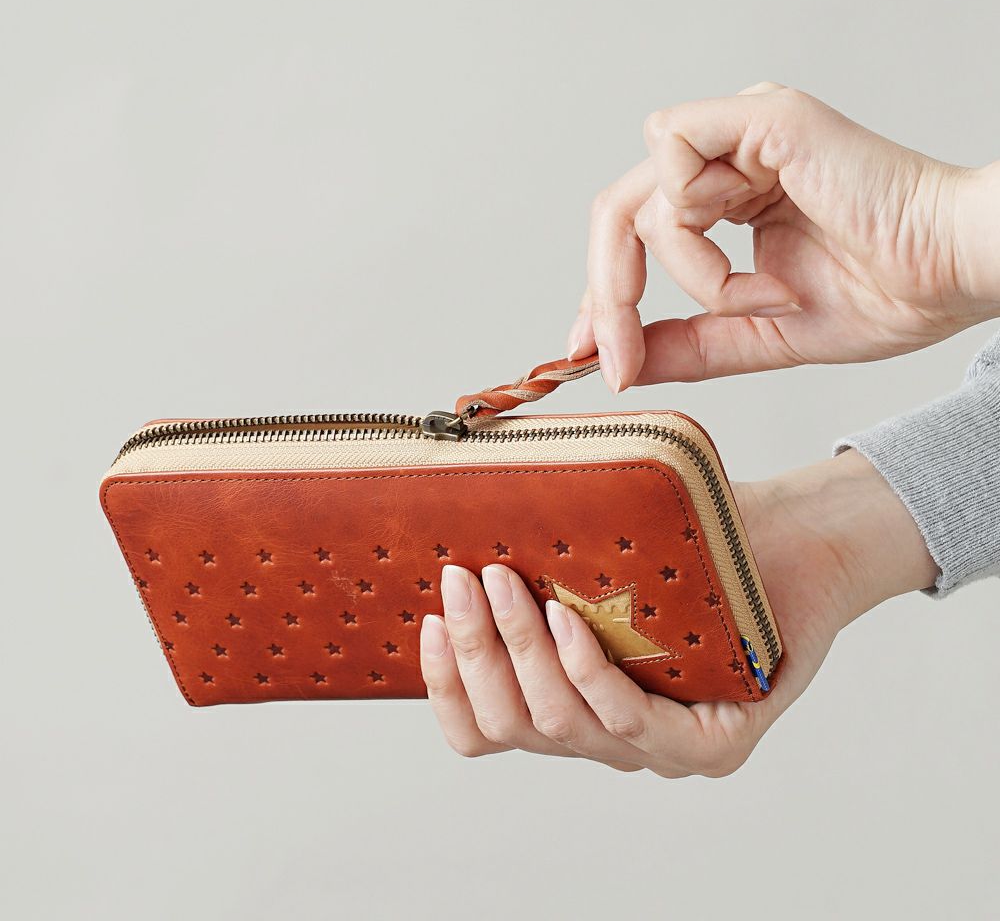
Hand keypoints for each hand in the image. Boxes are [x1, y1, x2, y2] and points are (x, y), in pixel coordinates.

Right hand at [419, 450, 936, 775]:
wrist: (792, 536)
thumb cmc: (688, 543)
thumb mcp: (590, 556)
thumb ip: (529, 560)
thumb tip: (445, 512)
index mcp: (573, 705)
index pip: (485, 729)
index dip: (446, 684)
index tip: (426, 618)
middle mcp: (610, 739)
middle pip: (513, 727)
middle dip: (475, 654)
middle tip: (461, 581)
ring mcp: (661, 751)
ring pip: (562, 724)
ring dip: (519, 649)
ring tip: (503, 582)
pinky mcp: (717, 747)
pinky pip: (631, 720)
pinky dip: (587, 670)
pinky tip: (567, 621)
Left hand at [568, 83, 999, 391]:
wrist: (956, 274)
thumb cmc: (888, 294)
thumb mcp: (758, 335)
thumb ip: (688, 344)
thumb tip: (621, 361)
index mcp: (732, 198)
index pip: (637, 234)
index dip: (604, 294)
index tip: (590, 354)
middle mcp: (729, 160)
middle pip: (620, 214)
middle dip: (608, 294)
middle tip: (615, 356)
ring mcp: (741, 134)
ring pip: (642, 202)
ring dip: (690, 277)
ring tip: (764, 300)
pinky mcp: (761, 118)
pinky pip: (670, 163)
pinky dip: (696, 240)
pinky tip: (758, 266)